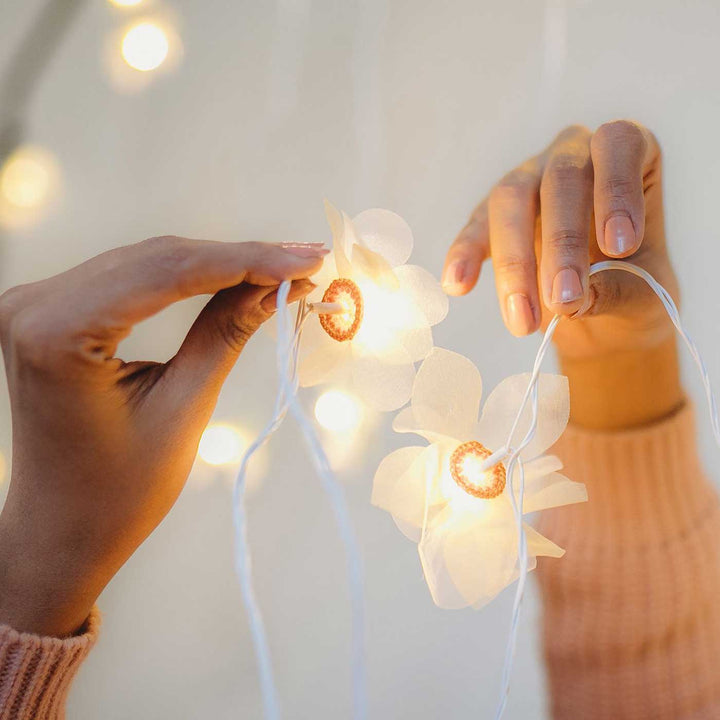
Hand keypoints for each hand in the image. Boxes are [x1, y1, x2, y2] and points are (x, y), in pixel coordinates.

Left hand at [0, 236, 325, 636]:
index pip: (169, 274)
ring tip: (282, 268)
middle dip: (239, 259)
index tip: (306, 259)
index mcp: (56, 334)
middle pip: (158, 259)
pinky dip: (187, 277)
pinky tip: (233, 275)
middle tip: (305, 261)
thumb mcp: (182, 409)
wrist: (62, 530)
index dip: (246, 261)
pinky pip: (132, 278)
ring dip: (218, 263)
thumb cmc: (118, 492)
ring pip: (148, 262)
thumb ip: (226, 334)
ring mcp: (39, 304)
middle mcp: (36, 305)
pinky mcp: (53, 311)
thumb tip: (279, 285)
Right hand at [443, 122, 682, 427]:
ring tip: (522, 322)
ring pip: (511, 199)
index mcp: (627, 153)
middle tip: (564, 301)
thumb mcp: (642, 294)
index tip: (620, 247)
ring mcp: (528, 179)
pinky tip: (457, 285)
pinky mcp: (491, 214)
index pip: (618, 146)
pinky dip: (465, 255)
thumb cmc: (633, 288)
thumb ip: (615, 290)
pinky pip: (475, 228)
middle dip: (561, 244)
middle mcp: (573, 153)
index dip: (616, 190)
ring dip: (514, 263)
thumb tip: (571, 298)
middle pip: (559, 179)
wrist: (605, 313)